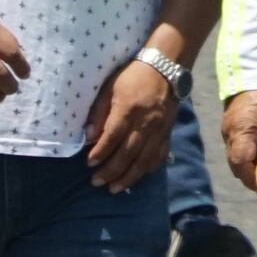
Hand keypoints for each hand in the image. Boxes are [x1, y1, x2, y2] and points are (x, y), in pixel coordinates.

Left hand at [82, 56, 176, 186]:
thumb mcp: (110, 88)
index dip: (100, 153)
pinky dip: (149, 169)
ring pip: (144, 160)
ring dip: (128, 177)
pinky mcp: (168, 133)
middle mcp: (145, 123)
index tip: (89, 164)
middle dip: (111, 171)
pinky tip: (138, 177)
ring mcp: (159, 130)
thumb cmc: (133, 76)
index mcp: (128, 110)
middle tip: (96, 182)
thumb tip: (88, 137)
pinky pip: (160, 156)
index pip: (112, 137)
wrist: (166, 68)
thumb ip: (99, 113)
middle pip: (127, 153)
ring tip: (114, 188)